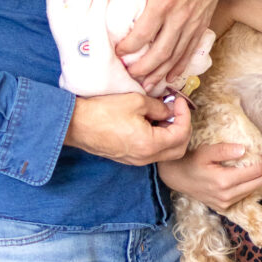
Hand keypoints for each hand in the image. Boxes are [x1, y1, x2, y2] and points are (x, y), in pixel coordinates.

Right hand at [64, 91, 191, 164]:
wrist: (76, 124)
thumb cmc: (103, 111)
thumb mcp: (136, 101)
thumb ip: (159, 107)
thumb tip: (170, 110)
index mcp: (150, 144)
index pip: (181, 134)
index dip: (185, 115)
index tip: (179, 101)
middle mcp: (146, 157)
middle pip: (178, 149)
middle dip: (183, 128)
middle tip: (177, 110)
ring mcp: (136, 160)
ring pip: (166, 152)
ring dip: (171, 134)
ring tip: (164, 114)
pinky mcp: (128, 158)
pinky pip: (152, 152)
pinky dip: (159, 139)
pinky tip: (151, 122)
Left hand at [111, 0, 230, 89]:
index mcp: (163, 0)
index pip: (143, 33)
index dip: (129, 47)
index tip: (118, 52)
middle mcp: (179, 17)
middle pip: (160, 52)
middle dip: (144, 68)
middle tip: (130, 76)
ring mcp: (192, 24)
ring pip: (175, 56)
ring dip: (160, 73)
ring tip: (147, 84)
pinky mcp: (201, 26)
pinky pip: (190, 51)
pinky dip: (179, 67)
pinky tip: (170, 77)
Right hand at [158, 142, 261, 212]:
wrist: (177, 177)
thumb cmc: (191, 161)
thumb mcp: (206, 152)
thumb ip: (225, 150)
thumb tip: (244, 149)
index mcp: (224, 181)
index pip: (256, 172)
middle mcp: (227, 196)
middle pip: (258, 183)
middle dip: (261, 169)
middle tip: (258, 158)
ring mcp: (225, 204)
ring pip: (252, 191)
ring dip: (254, 179)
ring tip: (248, 166)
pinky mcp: (223, 208)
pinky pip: (242, 197)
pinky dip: (245, 187)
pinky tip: (239, 177)